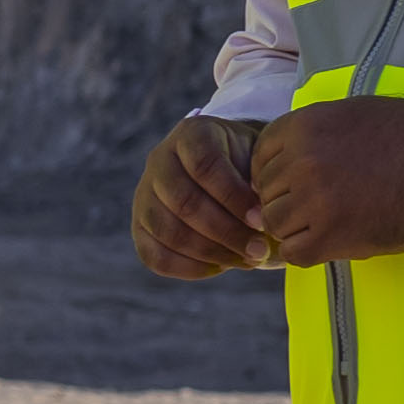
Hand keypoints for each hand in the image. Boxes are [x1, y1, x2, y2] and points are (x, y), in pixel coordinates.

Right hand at [129, 114, 272, 278]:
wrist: (224, 166)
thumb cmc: (247, 163)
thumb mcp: (257, 157)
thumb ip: (260, 181)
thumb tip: (263, 221)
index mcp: (190, 135)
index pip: (204, 165)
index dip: (233, 196)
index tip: (262, 219)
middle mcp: (159, 160)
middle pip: (184, 202)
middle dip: (226, 231)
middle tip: (260, 250)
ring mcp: (144, 195)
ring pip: (169, 232)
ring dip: (213, 253)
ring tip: (248, 260)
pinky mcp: (140, 226)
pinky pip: (156, 256)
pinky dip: (190, 268)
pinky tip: (222, 266)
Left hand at [246, 95, 403, 265]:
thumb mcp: (355, 114)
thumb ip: (313, 134)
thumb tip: (285, 158)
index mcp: (305, 125)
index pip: (261, 156)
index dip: (275, 171)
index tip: (294, 181)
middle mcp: (301, 161)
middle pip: (266, 191)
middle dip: (286, 199)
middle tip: (318, 206)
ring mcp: (313, 200)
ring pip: (275, 223)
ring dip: (295, 226)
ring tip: (328, 223)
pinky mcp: (331, 237)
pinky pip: (293, 253)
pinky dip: (306, 251)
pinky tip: (331, 242)